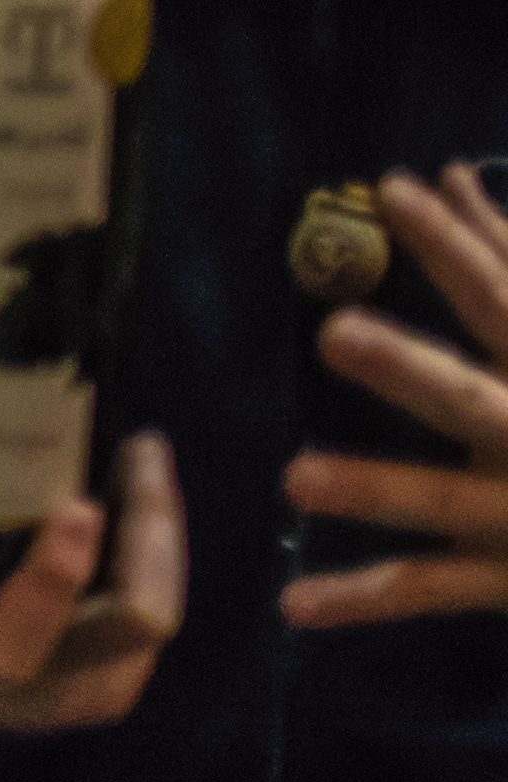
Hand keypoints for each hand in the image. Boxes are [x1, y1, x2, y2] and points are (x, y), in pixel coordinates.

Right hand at [0, 340, 185, 731]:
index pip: (20, 635)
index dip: (57, 576)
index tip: (79, 505)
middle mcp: (38, 687)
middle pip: (134, 620)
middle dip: (147, 530)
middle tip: (138, 448)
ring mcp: (88, 691)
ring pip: (157, 610)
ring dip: (159, 531)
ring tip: (142, 461)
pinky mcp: (119, 683)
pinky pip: (155, 614)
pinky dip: (153, 555)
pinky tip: (135, 506)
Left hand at [281, 163, 507, 625]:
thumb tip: (452, 175)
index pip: (505, 298)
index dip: (456, 245)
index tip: (399, 189)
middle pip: (474, 399)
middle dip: (414, 371)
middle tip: (336, 335)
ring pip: (450, 501)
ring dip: (380, 490)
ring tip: (295, 479)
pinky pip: (435, 587)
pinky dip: (366, 598)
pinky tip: (295, 606)